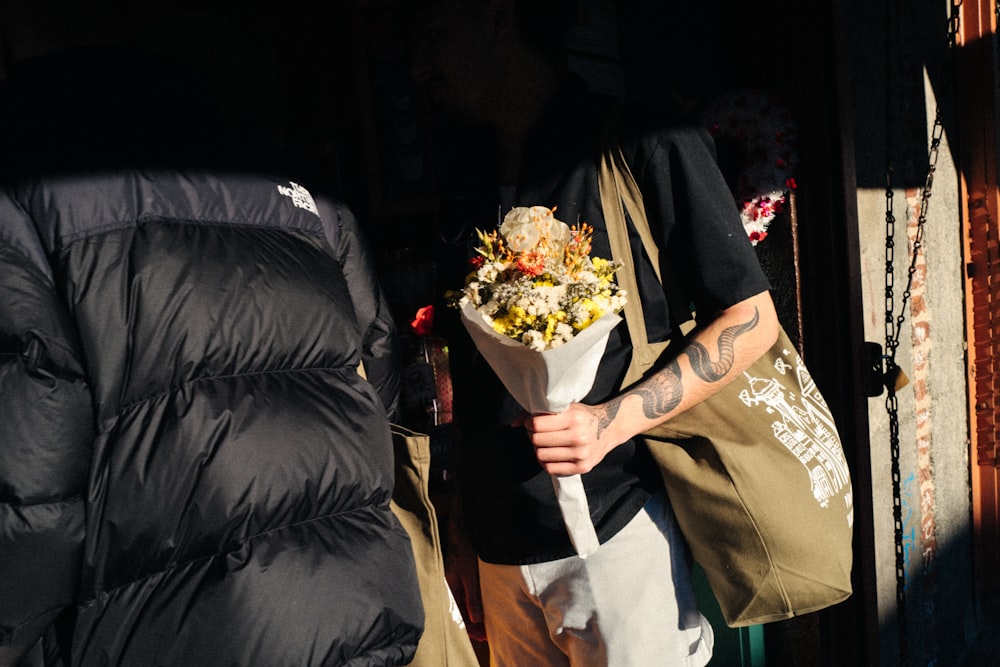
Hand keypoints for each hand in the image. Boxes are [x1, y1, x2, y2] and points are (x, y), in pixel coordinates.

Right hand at [443, 516, 486, 641]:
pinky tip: (479, 602)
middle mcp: (450, 585)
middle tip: (487, 633)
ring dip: (474, 612)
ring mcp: (454, 578)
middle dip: (473, 623)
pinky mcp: (460, 571)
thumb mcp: (470, 575)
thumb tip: (475, 620)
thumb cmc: (463, 547)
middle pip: (461, 610)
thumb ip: (472, 597)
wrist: (461, 525)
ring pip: (463, 602)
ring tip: (485, 622)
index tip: (484, 636)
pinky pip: (465, 592)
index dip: (471, 627)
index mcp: (450, 588)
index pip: (460, 615)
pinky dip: (473, 601)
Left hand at [515, 403, 620, 475]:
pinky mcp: (582, 467)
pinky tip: (549, 454)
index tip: (530, 423)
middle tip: (535, 433)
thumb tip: (515, 424)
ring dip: (537, 449)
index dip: (528, 423)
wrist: (609, 428)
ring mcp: (581, 454)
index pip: (538, 425)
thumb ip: (538, 412)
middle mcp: (579, 437)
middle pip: (537, 441)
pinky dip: (544, 462)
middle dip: (532, 436)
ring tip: (543, 443)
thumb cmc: (583, 416)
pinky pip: (551, 468)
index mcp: (574, 418)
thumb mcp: (565, 407)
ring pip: (541, 455)